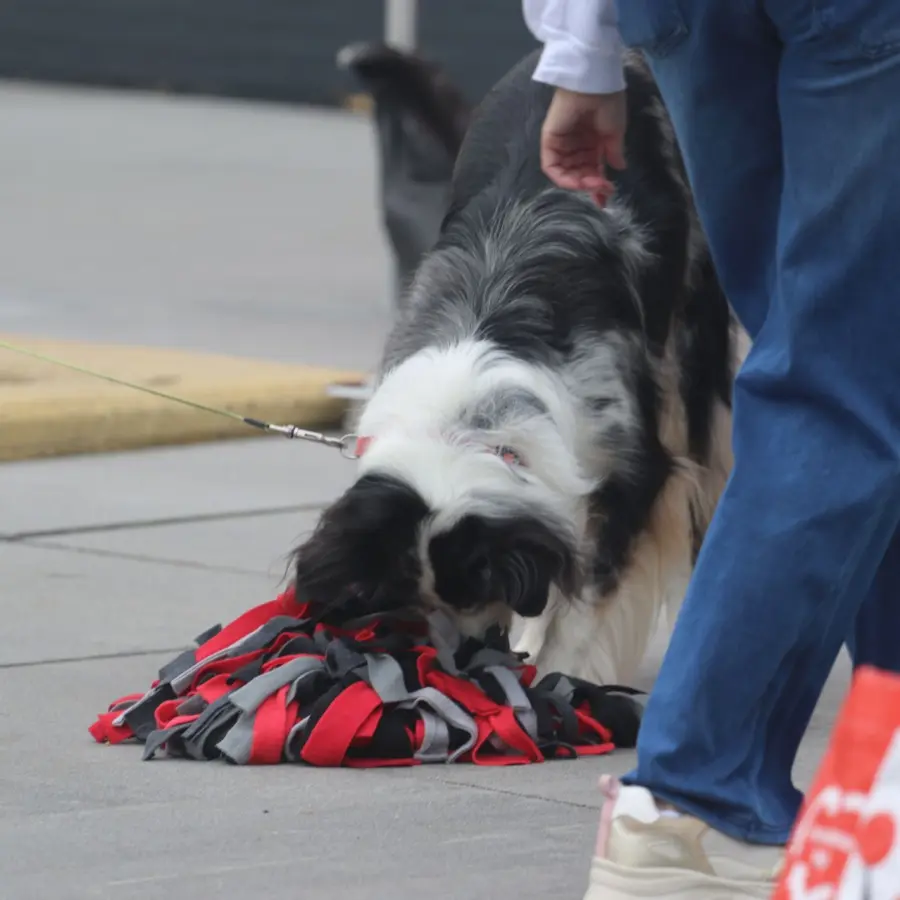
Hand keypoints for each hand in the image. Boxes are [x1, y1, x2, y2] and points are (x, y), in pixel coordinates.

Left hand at [540, 87, 626, 205]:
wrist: (596, 83)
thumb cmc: (608, 101)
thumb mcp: (614, 132)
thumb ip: (613, 152)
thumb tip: (619, 167)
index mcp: (591, 141)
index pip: (591, 169)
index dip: (598, 186)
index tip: (606, 198)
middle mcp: (575, 145)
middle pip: (579, 174)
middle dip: (590, 186)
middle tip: (602, 190)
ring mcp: (562, 143)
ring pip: (566, 174)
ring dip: (580, 184)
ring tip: (594, 184)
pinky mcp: (550, 140)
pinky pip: (551, 166)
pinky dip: (562, 178)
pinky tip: (577, 182)